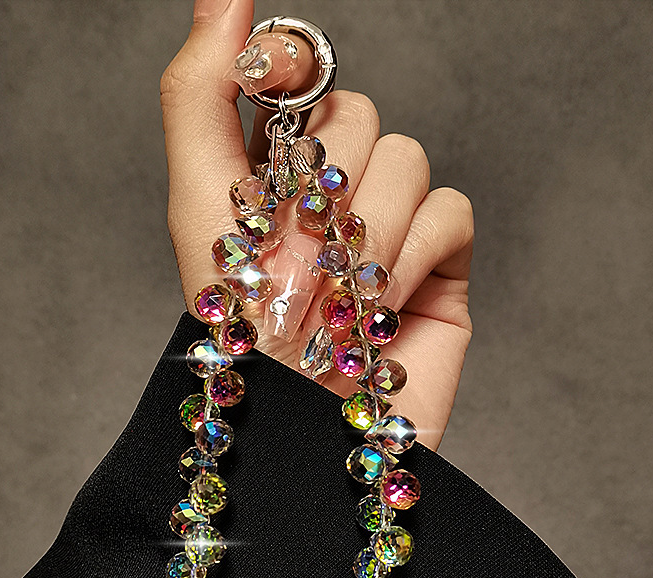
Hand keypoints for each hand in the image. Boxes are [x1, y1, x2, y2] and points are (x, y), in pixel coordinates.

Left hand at [160, 0, 472, 450]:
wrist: (298, 428)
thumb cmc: (242, 331)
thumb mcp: (200, 204)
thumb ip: (201, 94)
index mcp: (274, 171)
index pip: (296, 74)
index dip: (289, 75)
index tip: (278, 110)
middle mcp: (335, 191)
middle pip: (358, 112)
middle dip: (325, 187)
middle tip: (299, 258)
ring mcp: (392, 225)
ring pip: (407, 156)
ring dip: (367, 232)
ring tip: (339, 298)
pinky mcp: (443, 262)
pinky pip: (452, 209)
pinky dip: (415, 257)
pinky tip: (386, 307)